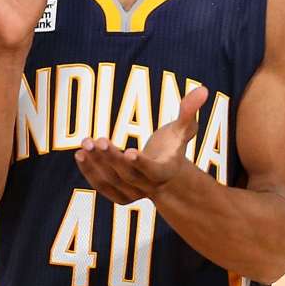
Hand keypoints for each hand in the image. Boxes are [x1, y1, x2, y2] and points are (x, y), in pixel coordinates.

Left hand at [76, 86, 210, 203]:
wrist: (164, 173)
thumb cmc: (173, 145)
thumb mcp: (183, 128)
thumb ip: (189, 111)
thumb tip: (204, 89)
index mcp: (166, 171)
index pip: (153, 170)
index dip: (142, 163)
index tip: (129, 151)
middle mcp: (150, 186)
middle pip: (128, 174)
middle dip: (112, 157)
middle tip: (98, 140)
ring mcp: (134, 193)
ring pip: (112, 181)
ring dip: (97, 163)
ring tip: (86, 143)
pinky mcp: (119, 195)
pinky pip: (102, 186)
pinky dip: (90, 171)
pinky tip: (80, 154)